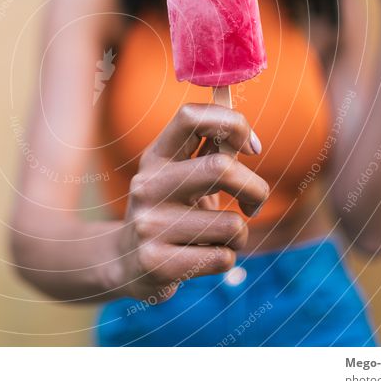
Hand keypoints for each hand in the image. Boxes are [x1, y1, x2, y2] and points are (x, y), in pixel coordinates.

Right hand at [113, 103, 267, 301]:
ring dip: (239, 235)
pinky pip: (223, 258)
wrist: (124, 264)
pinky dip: (226, 259)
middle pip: (222, 168)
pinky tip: (203, 257)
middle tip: (253, 204)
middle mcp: (147, 185)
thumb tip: (247, 136)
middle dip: (256, 189)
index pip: (190, 116)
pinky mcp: (157, 263)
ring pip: (231, 224)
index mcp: (155, 156)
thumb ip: (209, 153)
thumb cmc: (169, 212)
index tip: (252, 148)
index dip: (233, 123)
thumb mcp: (179, 177)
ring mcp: (149, 225)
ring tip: (218, 238)